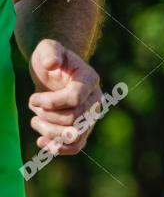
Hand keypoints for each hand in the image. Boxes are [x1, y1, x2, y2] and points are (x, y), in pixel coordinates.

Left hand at [29, 39, 101, 154]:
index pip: (75, 99)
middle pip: (74, 120)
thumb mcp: (49, 47)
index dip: (51, 102)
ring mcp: (91, 117)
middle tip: (34, 105)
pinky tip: (42, 142)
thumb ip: (50, 51)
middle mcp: (95, 101)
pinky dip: (59, 148)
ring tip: (36, 121)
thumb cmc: (52, 59)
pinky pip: (77, 146)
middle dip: (47, 116)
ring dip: (50, 132)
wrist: (57, 73)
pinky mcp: (83, 129)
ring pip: (74, 136)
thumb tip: (52, 64)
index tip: (34, 97)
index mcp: (90, 80)